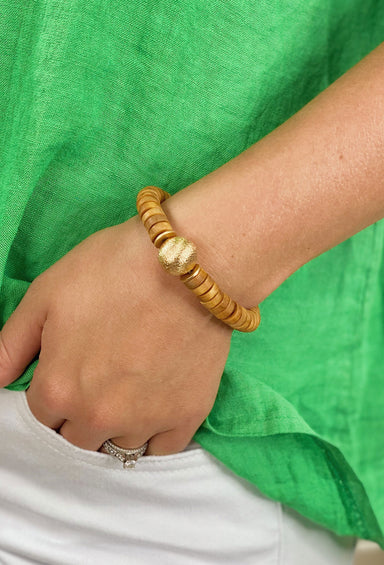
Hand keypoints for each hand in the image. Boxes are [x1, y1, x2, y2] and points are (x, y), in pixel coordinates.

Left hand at [0, 215, 231, 454]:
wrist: (190, 262)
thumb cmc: (114, 269)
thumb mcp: (46, 294)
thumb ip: (10, 346)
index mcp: (58, 390)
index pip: (42, 417)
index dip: (55, 389)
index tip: (73, 367)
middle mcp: (98, 416)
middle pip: (78, 438)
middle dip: (82, 413)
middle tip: (102, 375)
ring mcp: (145, 420)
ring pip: (118, 447)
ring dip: (117, 425)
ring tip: (130, 386)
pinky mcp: (187, 414)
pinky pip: (161, 450)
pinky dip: (153, 434)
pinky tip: (154, 404)